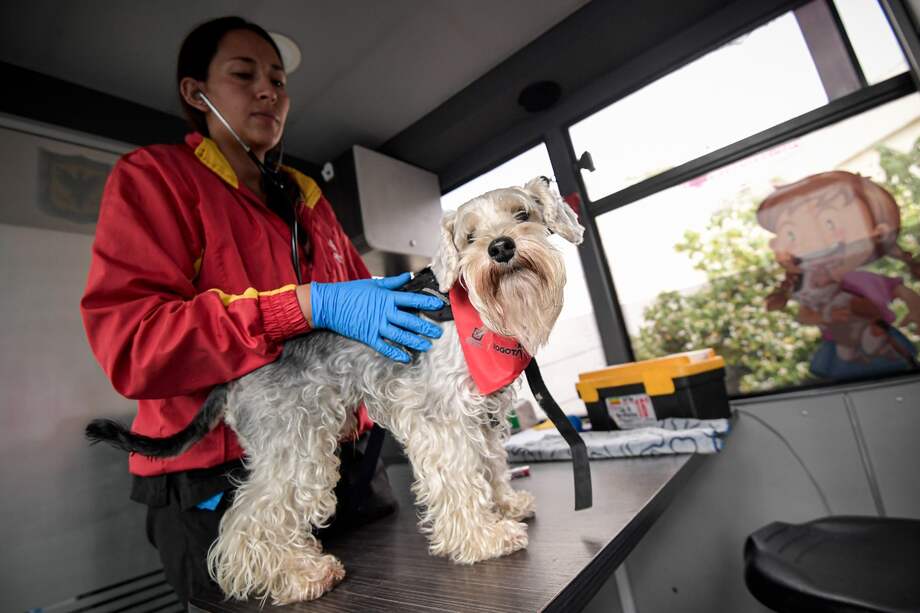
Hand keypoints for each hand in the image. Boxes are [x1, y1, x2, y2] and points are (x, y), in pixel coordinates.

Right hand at [309, 273, 443, 362]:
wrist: (330, 304)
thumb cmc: (350, 292)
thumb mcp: (373, 284)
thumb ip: (392, 283)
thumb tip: (408, 277)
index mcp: (387, 298)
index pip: (411, 300)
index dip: (426, 302)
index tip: (438, 305)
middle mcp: (384, 312)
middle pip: (409, 320)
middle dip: (425, 327)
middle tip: (438, 332)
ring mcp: (376, 326)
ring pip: (400, 335)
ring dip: (414, 341)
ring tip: (426, 345)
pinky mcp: (368, 336)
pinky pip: (384, 347)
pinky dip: (396, 353)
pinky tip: (406, 357)